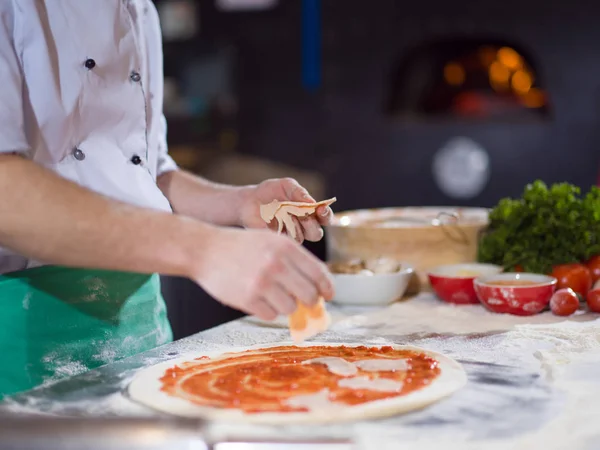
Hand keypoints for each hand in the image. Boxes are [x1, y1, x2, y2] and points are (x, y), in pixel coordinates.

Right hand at [194, 227, 333, 319]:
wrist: (205, 249)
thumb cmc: (241, 246)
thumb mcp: (270, 241)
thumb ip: (294, 260)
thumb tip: (318, 288)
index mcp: (286, 247)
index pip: (319, 273)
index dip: (327, 287)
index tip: (328, 295)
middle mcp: (276, 264)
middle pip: (309, 295)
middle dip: (309, 301)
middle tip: (302, 300)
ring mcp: (262, 283)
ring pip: (291, 308)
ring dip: (285, 305)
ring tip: (271, 294)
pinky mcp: (247, 299)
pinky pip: (270, 315)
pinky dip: (267, 310)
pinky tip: (257, 297)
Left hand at [238, 178, 333, 242]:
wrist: (249, 200)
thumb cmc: (270, 191)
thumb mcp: (286, 186)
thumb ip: (299, 192)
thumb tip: (312, 201)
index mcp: (309, 212)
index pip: (325, 218)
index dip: (326, 215)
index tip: (321, 208)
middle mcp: (303, 226)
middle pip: (316, 234)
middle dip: (311, 224)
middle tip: (302, 214)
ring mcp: (290, 236)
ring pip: (299, 239)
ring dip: (291, 225)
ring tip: (280, 212)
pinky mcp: (276, 241)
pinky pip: (282, 241)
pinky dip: (278, 229)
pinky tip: (271, 220)